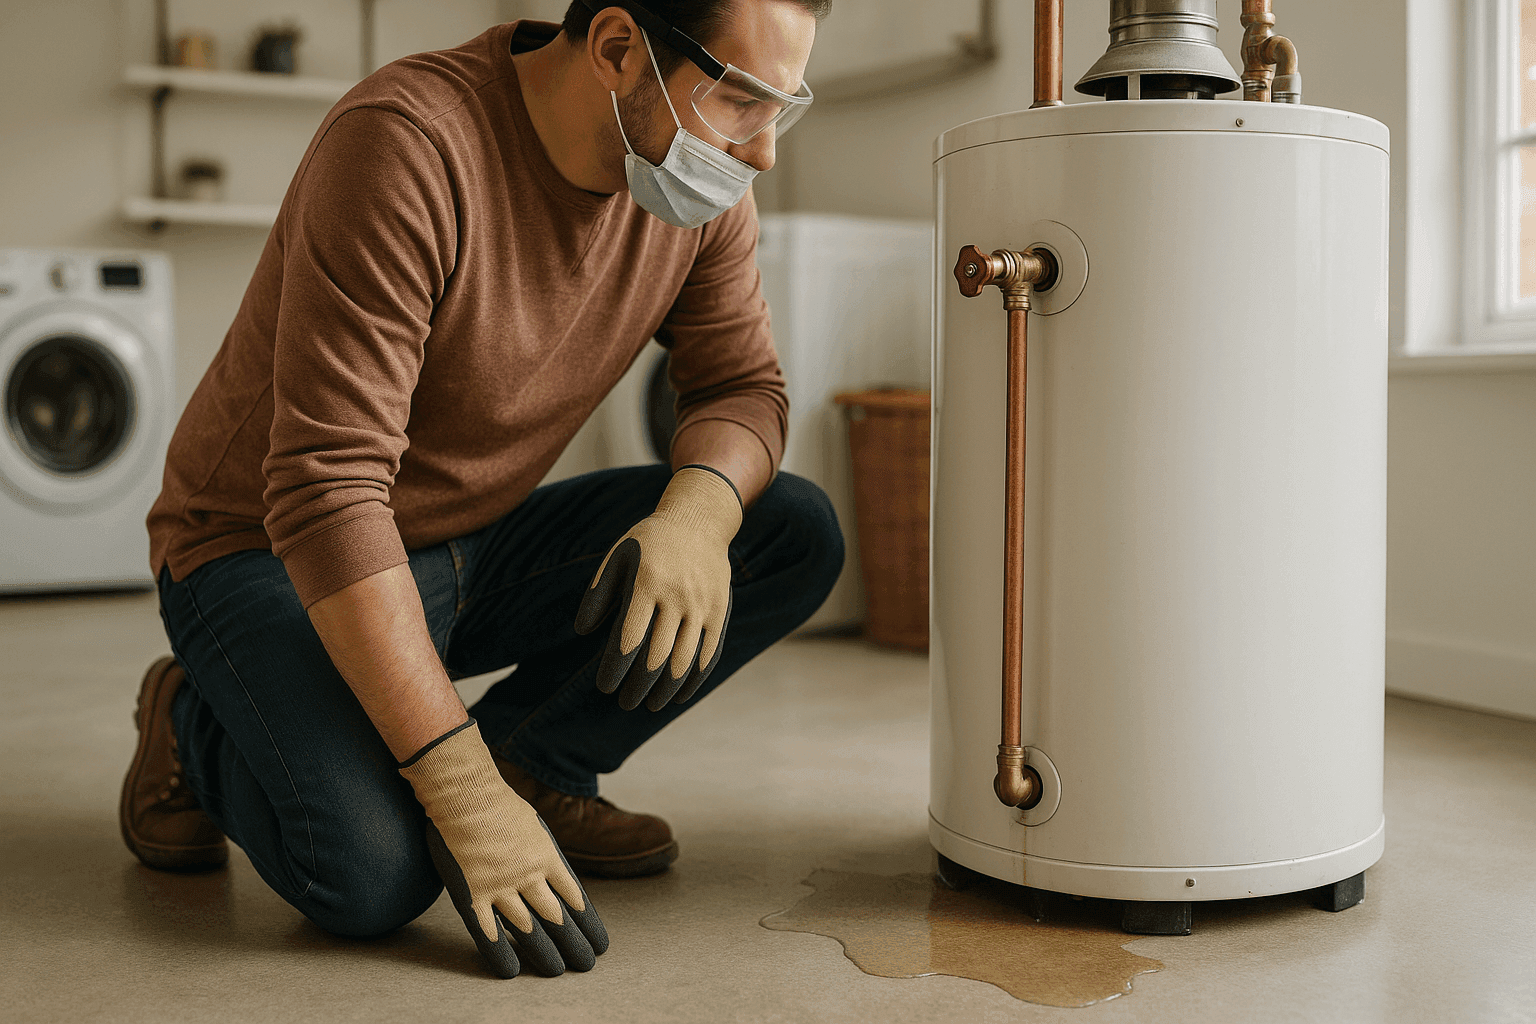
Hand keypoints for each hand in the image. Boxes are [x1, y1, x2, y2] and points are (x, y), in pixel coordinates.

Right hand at [398, 720, 608, 977]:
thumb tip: (548, 865)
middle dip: (573, 943)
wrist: (465, 793)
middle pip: (557, 917)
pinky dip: (501, 952)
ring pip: (528, 928)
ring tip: (557, 971)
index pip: (575, 898)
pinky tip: (512, 969)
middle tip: (585, 964)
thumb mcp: (533, 822)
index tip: (599, 941)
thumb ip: (540, 847)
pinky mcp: (472, 894)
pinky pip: (487, 931)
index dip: (588, 923)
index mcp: (547, 856)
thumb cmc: (497, 801)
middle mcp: (529, 875)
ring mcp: (501, 886)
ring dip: (544, 952)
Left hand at [575, 465, 741, 710]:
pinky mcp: (720, 612)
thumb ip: (598, 594)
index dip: (615, 668)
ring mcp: (701, 605)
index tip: (605, 686)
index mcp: (646, 583)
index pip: (628, 639)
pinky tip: (680, 695)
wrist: (699, 521)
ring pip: (684, 660)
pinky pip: (709, 653)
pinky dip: (694, 679)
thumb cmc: (649, 543)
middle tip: (625, 702)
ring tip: (650, 704)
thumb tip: (583, 632)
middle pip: (656, 656)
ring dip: (666, 689)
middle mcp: (676, 596)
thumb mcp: (618, 557)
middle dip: (639, 686)